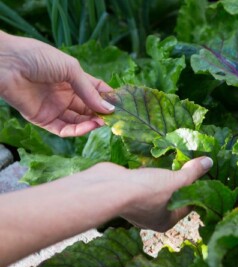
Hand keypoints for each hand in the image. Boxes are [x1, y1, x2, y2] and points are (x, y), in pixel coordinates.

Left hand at [0, 31, 114, 136]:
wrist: (7, 63)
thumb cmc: (38, 58)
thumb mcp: (71, 69)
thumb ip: (89, 91)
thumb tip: (109, 109)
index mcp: (73, 79)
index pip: (96, 91)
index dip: (108, 98)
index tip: (121, 105)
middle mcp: (65, 95)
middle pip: (89, 108)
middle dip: (101, 113)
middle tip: (114, 118)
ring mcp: (55, 108)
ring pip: (78, 121)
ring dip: (91, 123)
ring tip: (102, 123)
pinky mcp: (43, 120)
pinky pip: (64, 129)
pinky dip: (78, 131)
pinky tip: (89, 126)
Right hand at [0, 157, 212, 266]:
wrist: (108, 188)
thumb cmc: (146, 191)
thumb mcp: (175, 181)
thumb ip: (192, 173)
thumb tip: (209, 162)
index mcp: (166, 221)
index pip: (189, 205)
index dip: (199, 189)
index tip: (206, 174)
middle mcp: (152, 217)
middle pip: (174, 197)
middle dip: (182, 181)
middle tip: (192, 164)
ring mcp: (138, 205)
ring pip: (159, 190)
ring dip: (165, 177)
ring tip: (177, 162)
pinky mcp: (127, 192)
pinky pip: (145, 183)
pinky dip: (151, 174)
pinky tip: (156, 163)